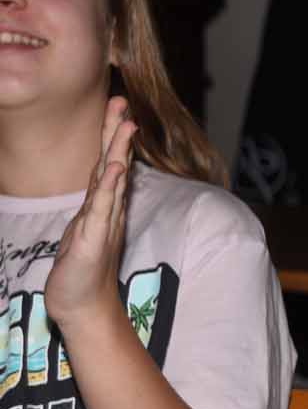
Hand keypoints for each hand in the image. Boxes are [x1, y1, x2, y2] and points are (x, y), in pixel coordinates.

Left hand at [46, 97, 136, 329]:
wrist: (82, 307)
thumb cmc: (81, 272)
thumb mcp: (83, 232)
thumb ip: (94, 208)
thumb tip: (100, 189)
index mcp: (101, 207)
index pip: (107, 164)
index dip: (111, 136)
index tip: (117, 107)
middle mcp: (107, 211)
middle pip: (113, 164)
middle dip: (116, 132)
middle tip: (122, 101)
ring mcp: (103, 224)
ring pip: (111, 181)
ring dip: (118, 151)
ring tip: (125, 125)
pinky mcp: (95, 240)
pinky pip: (103, 208)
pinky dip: (109, 186)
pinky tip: (114, 167)